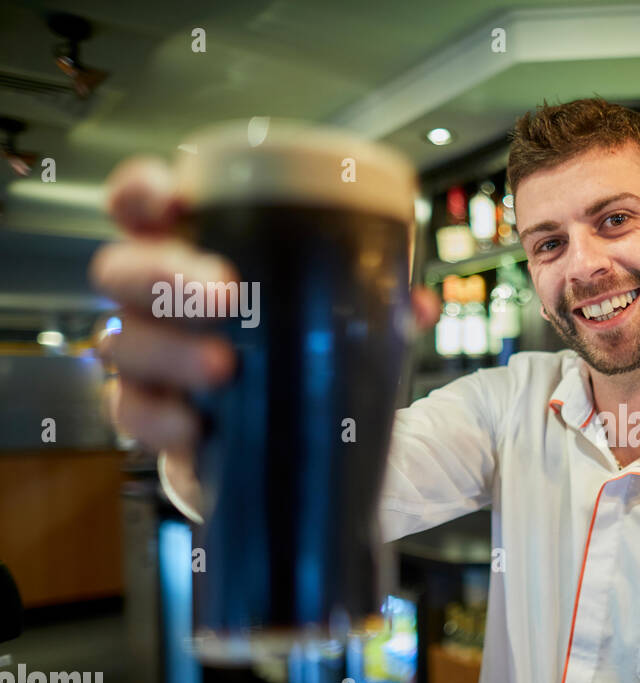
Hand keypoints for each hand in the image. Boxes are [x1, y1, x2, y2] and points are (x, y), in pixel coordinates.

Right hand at [89, 156, 438, 461]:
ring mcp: (145, 356)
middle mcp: (155, 301)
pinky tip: (196, 425)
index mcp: (192, 253)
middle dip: (166, 275)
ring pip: (123, 343)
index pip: (142, 207)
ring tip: (224, 365)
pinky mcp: (150, 414)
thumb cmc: (290, 349)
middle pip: (122, 271)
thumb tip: (419, 304)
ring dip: (172, 351)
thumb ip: (372, 301)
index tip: (168, 198)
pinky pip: (132, 412)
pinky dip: (160, 418)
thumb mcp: (329, 317)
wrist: (278, 433)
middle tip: (225, 293)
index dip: (141, 193)